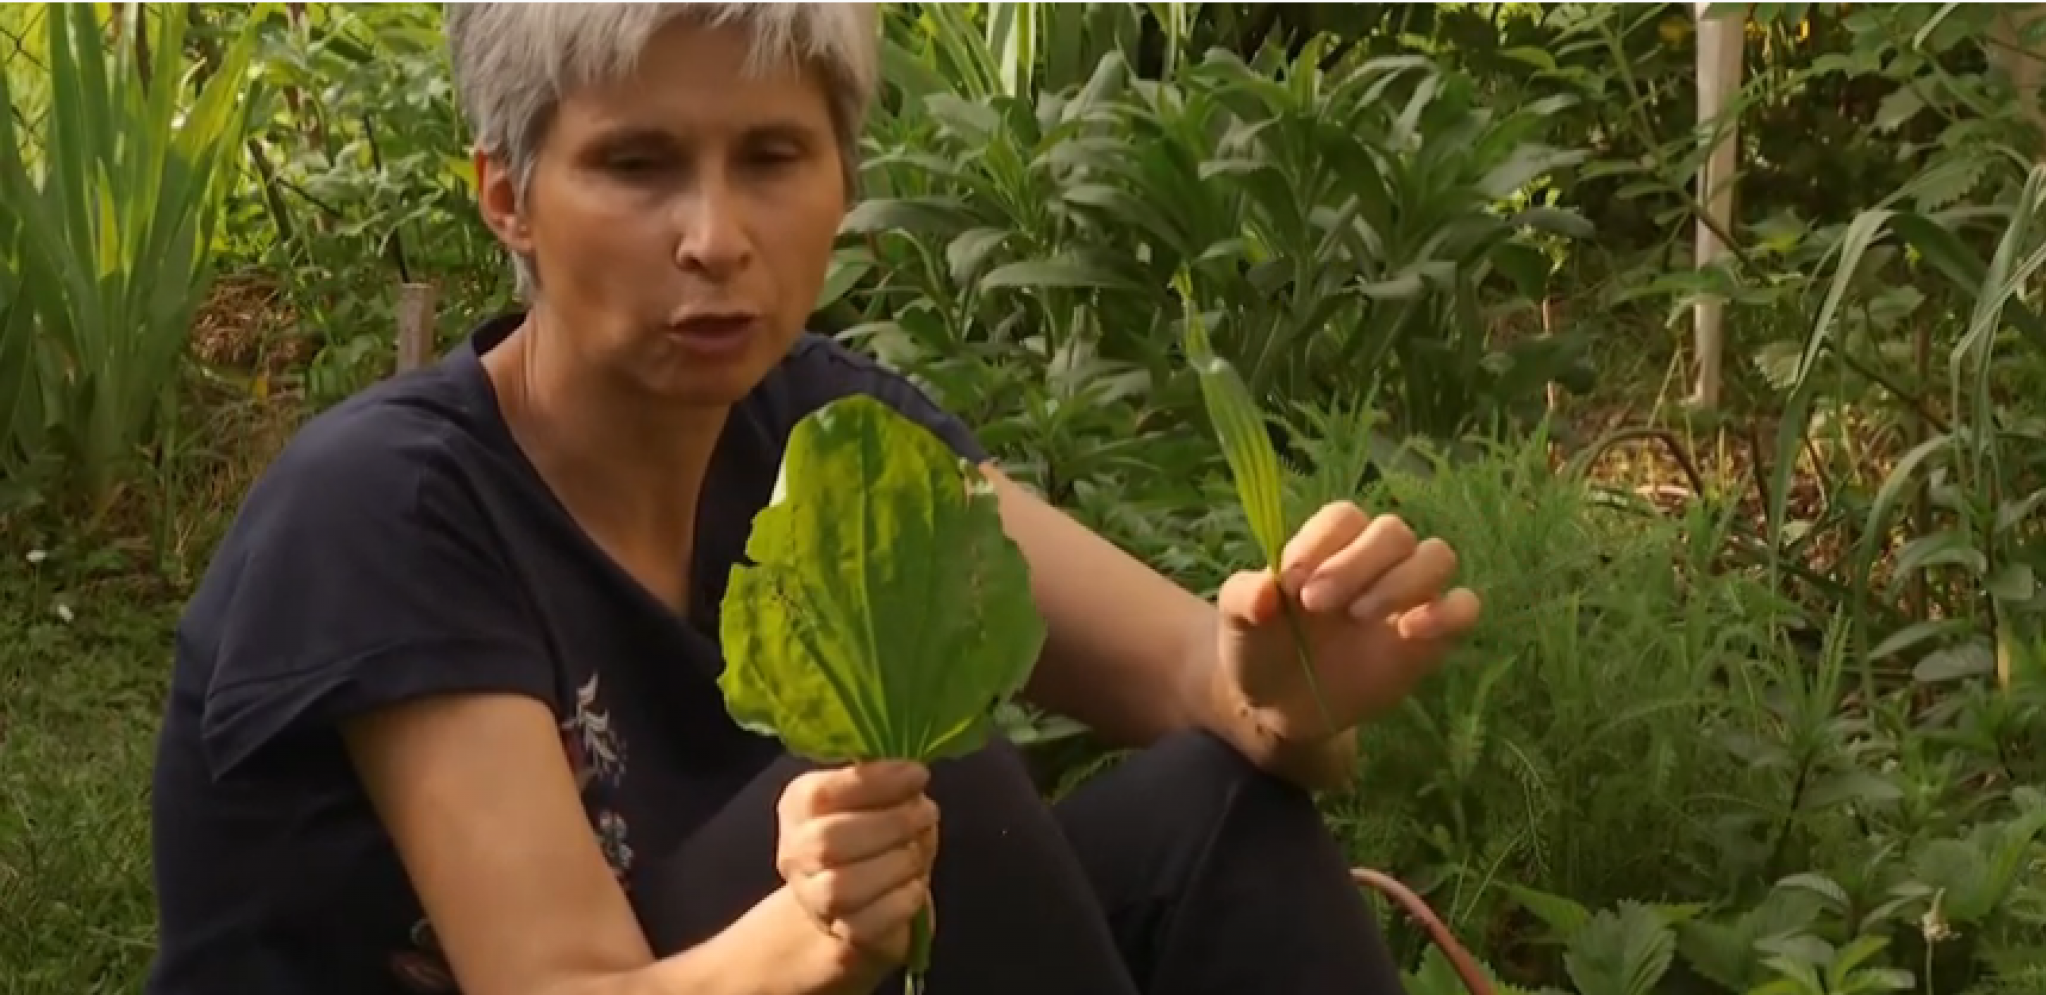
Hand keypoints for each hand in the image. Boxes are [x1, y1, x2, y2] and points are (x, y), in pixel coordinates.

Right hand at [772, 761, 939, 987]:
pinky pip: (872, 921)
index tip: (918, 774)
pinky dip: (904, 898)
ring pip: (843, 887)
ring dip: (898, 862)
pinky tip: (916, 884)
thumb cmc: (875, 836)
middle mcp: (795, 852)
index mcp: (798, 806)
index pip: (821, 794)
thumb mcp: (877, 798)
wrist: (858, 902)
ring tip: (920, 849)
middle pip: (828, 840)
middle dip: (890, 823)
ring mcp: (814, 899)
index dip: (873, 783)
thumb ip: (888, 784)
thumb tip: (913, 777)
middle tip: (928, 812)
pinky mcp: (845, 934)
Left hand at [1216, 502, 1481, 742]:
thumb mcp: (1236, 621)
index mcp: (1329, 545)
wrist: (1280, 707)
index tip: (1290, 582)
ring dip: (1402, 580)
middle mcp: (1374, 561)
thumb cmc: (1260, 647)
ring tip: (1360, 615)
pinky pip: (1464, 607)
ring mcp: (1408, 595)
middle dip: (1358, 563)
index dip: (1322, 542)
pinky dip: (1448, 612)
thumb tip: (1266, 590)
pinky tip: (1409, 630)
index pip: (1344, 518)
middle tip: (1317, 604)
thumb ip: (1244, 597)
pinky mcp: (1432, 636)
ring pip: (1436, 556)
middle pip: (1393, 531)